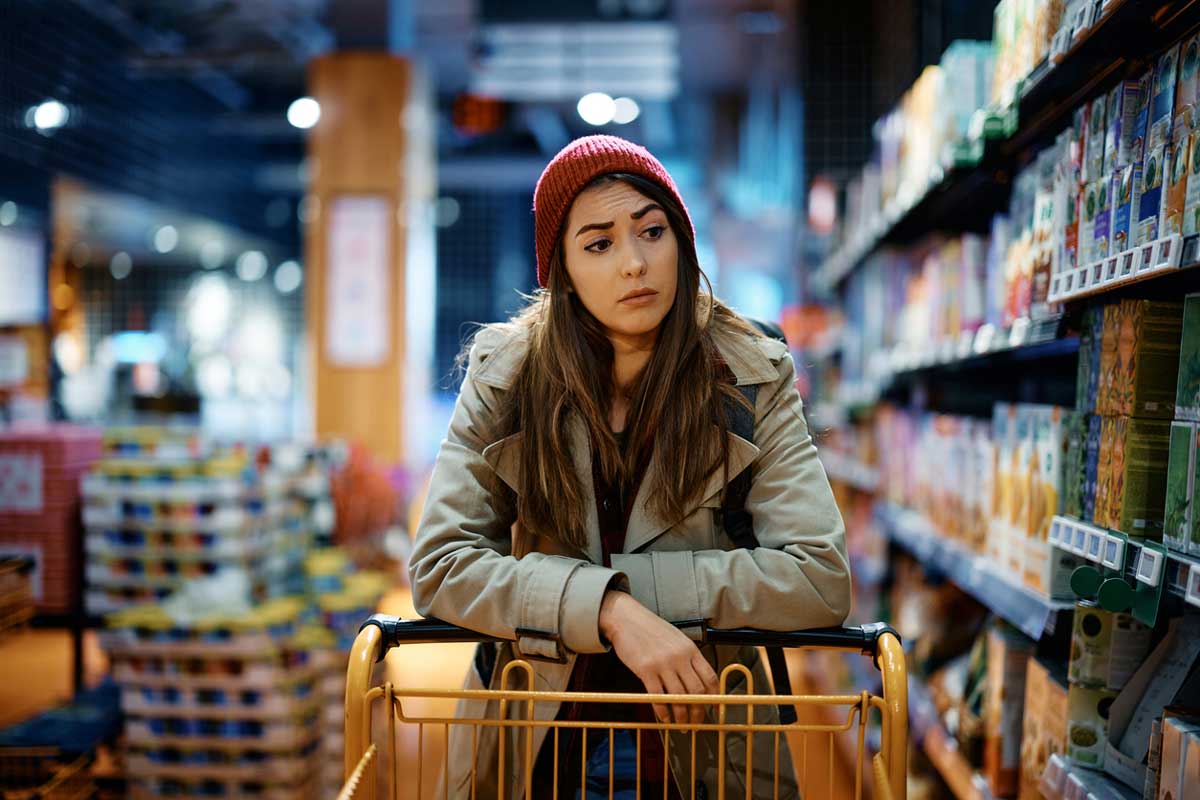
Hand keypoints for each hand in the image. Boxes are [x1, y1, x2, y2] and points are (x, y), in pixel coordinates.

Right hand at [598, 590, 717, 725]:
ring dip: (682, 716)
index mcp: (690, 649)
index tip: (714, 708)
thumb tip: (698, 681)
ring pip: (679, 698)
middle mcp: (680, 657)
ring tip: (681, 725)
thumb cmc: (651, 630)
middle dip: (699, 712)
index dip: (715, 697)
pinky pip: (658, 697)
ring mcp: (663, 664)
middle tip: (696, 723)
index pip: (710, 677)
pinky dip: (663, 712)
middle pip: (697, 691)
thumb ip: (688, 657)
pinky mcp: (646, 670)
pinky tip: (664, 719)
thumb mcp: (676, 639)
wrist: (627, 619)